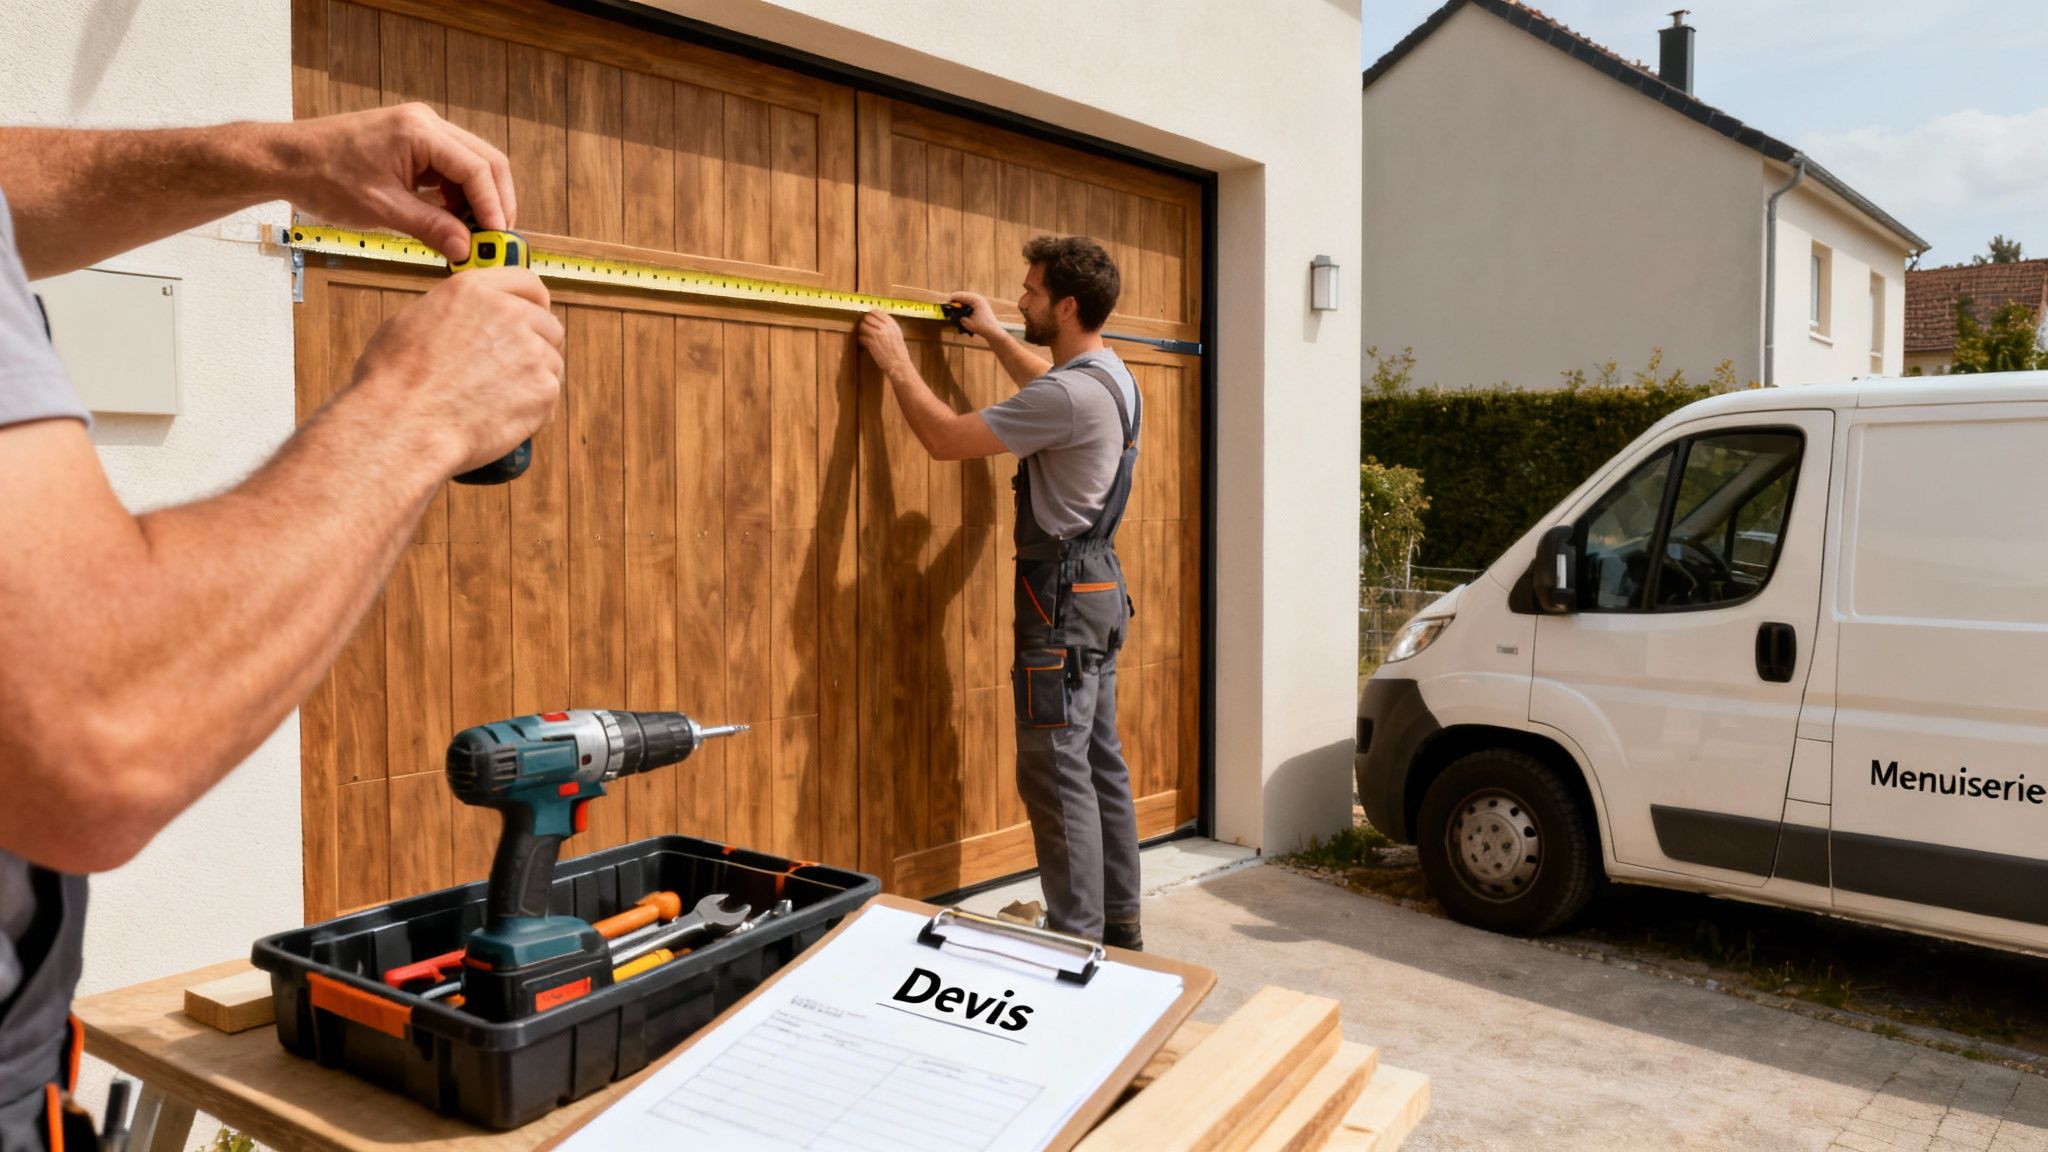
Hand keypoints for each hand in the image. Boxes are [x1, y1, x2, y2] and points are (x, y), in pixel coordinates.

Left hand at [267, 104, 517, 262]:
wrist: (286, 160)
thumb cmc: (323, 176)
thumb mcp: (380, 208)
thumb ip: (429, 227)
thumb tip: (466, 250)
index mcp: (419, 131)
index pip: (477, 168)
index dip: (493, 206)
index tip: (497, 239)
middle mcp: (426, 124)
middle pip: (485, 161)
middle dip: (495, 202)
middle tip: (496, 240)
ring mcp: (421, 132)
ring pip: (471, 166)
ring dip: (476, 201)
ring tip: (471, 236)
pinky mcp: (414, 145)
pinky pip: (449, 170)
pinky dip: (457, 197)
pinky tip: (451, 222)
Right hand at [349, 268, 562, 475]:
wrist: (404, 425)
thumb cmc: (394, 381)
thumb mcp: (412, 321)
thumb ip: (452, 313)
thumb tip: (463, 320)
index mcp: (474, 290)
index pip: (526, 282)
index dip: (534, 301)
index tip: (536, 313)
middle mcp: (508, 314)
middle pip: (548, 324)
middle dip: (537, 345)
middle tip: (514, 368)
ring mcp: (531, 351)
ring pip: (552, 362)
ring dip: (534, 378)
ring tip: (499, 398)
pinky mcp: (543, 388)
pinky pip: (550, 395)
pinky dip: (534, 408)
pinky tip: (505, 416)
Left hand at [858, 311, 915, 376]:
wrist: (899, 365)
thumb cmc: (899, 353)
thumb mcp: (897, 335)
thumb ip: (889, 326)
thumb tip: (878, 320)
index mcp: (892, 324)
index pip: (877, 312)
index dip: (871, 315)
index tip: (869, 320)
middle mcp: (885, 327)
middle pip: (867, 317)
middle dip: (864, 322)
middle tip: (865, 328)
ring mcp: (877, 335)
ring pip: (862, 326)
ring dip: (862, 331)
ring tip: (865, 336)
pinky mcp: (871, 343)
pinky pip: (861, 337)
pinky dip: (861, 341)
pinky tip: (865, 344)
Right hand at [946, 292, 1003, 340]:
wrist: (993, 331)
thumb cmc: (981, 328)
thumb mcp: (966, 322)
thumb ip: (958, 317)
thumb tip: (951, 314)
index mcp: (976, 300)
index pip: (960, 296)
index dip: (951, 299)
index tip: (945, 304)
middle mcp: (978, 298)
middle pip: (963, 295)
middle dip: (955, 299)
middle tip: (948, 304)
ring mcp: (980, 300)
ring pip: (966, 297)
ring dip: (960, 301)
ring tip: (953, 306)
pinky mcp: (980, 304)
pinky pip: (969, 301)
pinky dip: (964, 303)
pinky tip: (960, 308)